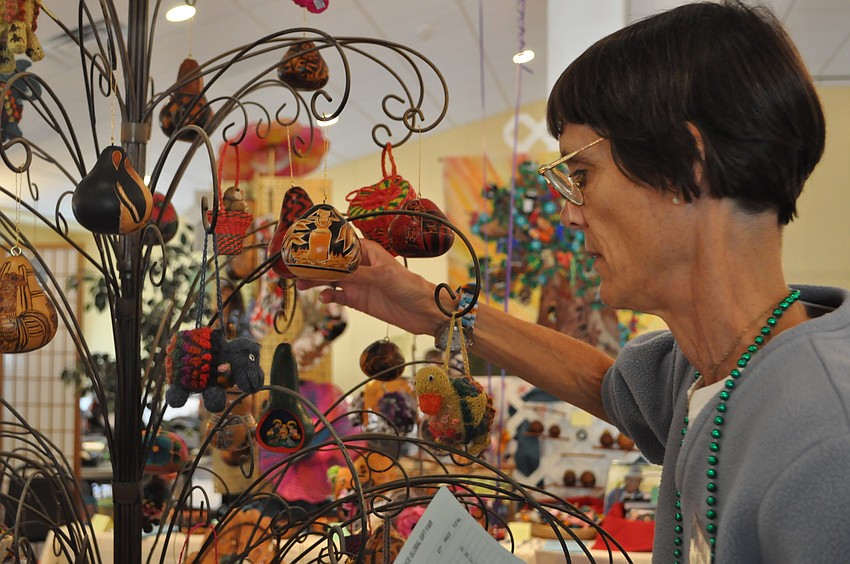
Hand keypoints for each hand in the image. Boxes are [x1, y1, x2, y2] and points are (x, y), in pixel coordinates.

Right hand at [295, 239, 447, 336]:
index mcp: (368, 251)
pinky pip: (338, 296)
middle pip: (332, 263)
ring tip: (302, 285)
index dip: (324, 244)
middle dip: (314, 266)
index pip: (342, 244)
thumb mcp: (384, 276)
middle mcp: (360, 266)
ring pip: (331, 280)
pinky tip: (324, 298)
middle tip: (296, 270)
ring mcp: (358, 283)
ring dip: (317, 281)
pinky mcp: (359, 301)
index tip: (305, 246)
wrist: (425, 312)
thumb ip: (359, 274)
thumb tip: (336, 272)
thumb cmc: (411, 286)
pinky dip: (328, 296)